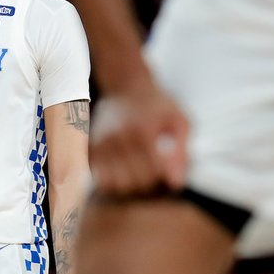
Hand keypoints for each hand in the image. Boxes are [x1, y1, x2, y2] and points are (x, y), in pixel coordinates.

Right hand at [90, 79, 188, 196]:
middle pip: (137, 181)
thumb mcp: (180, 121)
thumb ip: (181, 152)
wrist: (128, 88)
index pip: (156, 171)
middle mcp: (118, 138)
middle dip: (152, 180)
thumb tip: (176, 183)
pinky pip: (102, 181)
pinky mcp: (91, 150)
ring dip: (132, 185)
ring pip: (118, 185)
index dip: (168, 175)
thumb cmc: (158, 106)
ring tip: (140, 172)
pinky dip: (114, 182)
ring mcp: (101, 145)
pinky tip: (125, 172)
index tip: (171, 167)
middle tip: (157, 169)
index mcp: (142, 131)